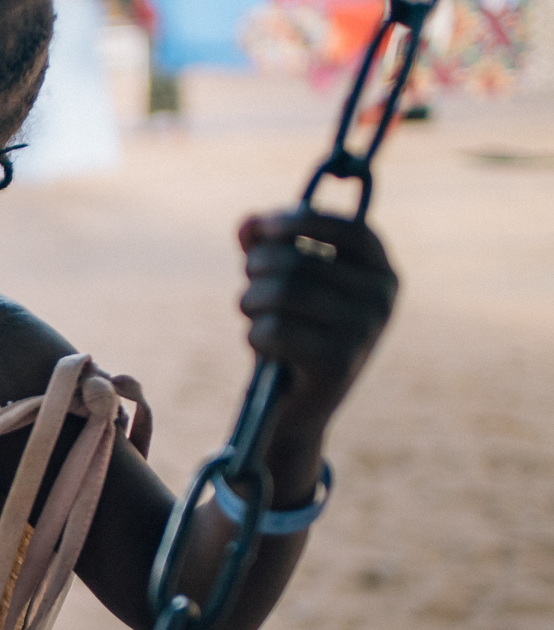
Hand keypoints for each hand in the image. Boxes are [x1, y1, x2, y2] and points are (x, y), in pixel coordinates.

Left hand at [238, 211, 396, 438]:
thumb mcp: (283, 284)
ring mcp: (364, 332)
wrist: (297, 407)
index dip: (300, 221)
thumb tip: (248, 223)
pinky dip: (255, 334)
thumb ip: (267, 246)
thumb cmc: (291, 334)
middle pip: (300, 261)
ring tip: (250, 312)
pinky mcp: (338, 364)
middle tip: (248, 285)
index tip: (263, 227)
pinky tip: (262, 344)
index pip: (349, 230)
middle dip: (257, 269)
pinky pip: (276, 330)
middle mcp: (381, 299)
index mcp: (381, 272)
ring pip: (283, 292)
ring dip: (250, 300)